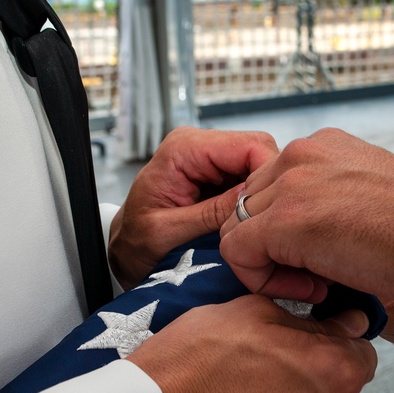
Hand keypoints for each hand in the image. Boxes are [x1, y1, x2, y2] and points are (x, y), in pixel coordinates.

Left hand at [109, 127, 277, 289]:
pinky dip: (253, 199)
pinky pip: (249, 178)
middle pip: (259, 151)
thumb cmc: (135, 241)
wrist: (124, 248)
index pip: (250, 145)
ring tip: (251, 225)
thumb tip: (254, 198)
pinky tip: (244, 221)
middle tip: (261, 222)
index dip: (268, 175)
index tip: (269, 209)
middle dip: (266, 186)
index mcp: (183, 149)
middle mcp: (198, 144)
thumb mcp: (169, 232)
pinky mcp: (215, 172)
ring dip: (260, 195)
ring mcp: (208, 157)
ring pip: (258, 165)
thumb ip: (211, 213)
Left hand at [219, 128, 393, 307]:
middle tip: (317, 279)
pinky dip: (264, 282)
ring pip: (235, 229)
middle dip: (268, 249)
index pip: (265, 191)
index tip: (317, 263)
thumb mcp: (368, 201)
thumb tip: (303, 246)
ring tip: (319, 285)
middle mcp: (300, 155)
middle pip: (243, 208)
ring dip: (267, 266)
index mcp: (321, 148)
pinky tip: (316, 290)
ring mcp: (291, 183)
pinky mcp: (286, 219)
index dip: (280, 236)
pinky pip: (237, 253)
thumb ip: (328, 207)